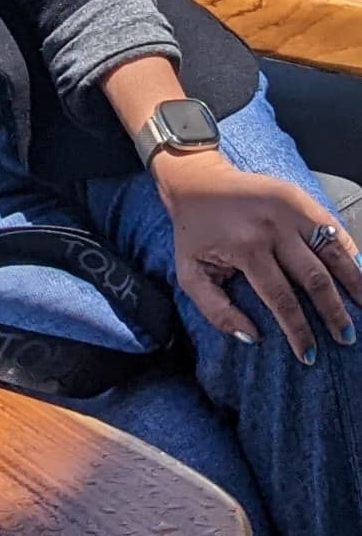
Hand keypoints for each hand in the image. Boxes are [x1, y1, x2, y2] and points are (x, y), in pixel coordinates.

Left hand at [152, 150, 361, 361]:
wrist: (196, 179)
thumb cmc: (194, 231)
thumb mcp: (190, 272)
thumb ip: (216, 310)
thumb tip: (253, 337)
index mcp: (245, 248)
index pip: (282, 299)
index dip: (299, 331)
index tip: (310, 355)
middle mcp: (271, 228)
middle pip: (314, 279)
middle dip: (333, 313)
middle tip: (345, 338)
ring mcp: (288, 209)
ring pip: (332, 252)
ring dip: (354, 283)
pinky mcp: (297, 198)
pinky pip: (332, 227)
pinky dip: (349, 251)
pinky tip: (360, 272)